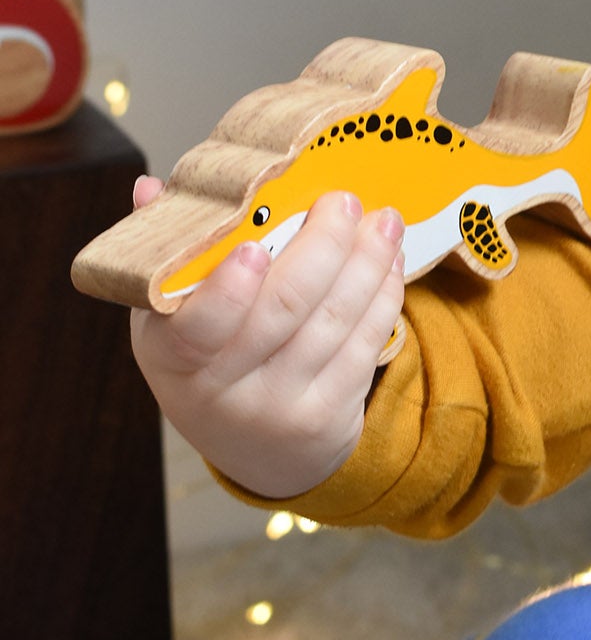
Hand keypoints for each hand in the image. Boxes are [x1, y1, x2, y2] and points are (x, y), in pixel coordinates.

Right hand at [130, 179, 405, 498]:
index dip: (226, 291)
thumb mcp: (170, 319)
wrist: (259, 451)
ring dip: (367, 263)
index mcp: (171, 357)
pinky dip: (383, 295)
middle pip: (283, 310)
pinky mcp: (329, 415)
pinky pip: (365, 345)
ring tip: (385, 220)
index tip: (254, 246)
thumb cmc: (208, 361)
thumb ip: (168, 254)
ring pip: (334, 322)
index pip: (195, 329)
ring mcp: (279, 407)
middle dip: (323, 246)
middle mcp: (223, 391)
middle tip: (343, 200)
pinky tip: (390, 262)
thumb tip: (151, 187)